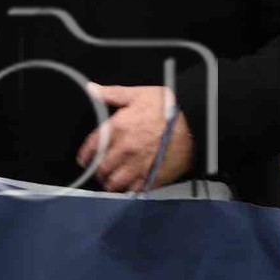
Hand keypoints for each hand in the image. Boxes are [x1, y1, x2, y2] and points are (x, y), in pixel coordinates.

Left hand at [76, 83, 193, 192]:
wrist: (196, 124)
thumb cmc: (167, 107)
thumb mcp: (139, 94)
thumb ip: (112, 93)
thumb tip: (91, 88)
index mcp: (117, 128)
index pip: (91, 147)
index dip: (85, 156)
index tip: (84, 160)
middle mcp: (124, 149)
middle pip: (101, 168)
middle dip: (98, 171)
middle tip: (100, 171)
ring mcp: (137, 166)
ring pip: (114, 183)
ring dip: (110, 183)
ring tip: (112, 181)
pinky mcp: (151, 178)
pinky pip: (132, 190)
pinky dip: (128, 190)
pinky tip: (129, 185)